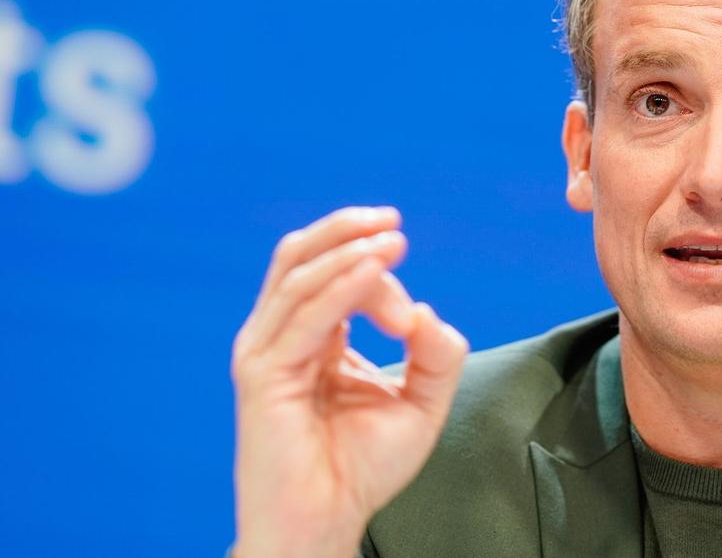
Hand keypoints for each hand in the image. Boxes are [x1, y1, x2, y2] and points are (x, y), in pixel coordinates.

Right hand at [230, 207, 468, 557]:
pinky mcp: (263, 376)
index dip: (378, 276)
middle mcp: (282, 337)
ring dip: (347, 250)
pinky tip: (373, 270)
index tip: (413, 323)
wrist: (326, 522)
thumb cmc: (363, 468)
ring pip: (298, 274)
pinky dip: (340, 286)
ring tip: (391, 239)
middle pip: (301, 257)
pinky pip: (304, 315)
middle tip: (393, 222)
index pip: (336, 277)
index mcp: (312, 337)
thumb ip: (436, 355)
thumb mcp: (420, 402)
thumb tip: (428, 310)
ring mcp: (266, 353)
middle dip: (346, 229)